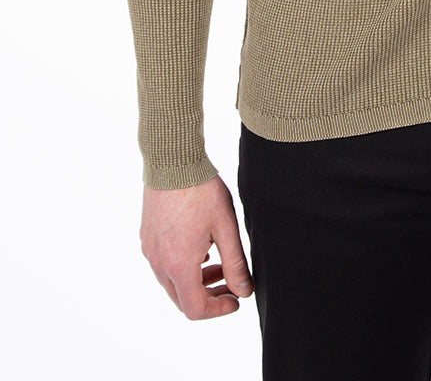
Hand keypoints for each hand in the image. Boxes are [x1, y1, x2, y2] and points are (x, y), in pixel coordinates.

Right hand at [140, 175, 253, 318]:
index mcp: (179, 265)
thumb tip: (244, 290)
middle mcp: (159, 263)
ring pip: (172, 282)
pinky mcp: (147, 237)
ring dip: (196, 280)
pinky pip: (163, 264)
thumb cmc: (201, 191)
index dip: (218, 309)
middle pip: (182, 298)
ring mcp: (150, 250)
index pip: (195, 308)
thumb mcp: (226, 228)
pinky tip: (201, 247)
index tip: (236, 300)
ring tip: (219, 262)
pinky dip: (183, 266)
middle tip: (231, 282)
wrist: (173, 161)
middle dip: (209, 296)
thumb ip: (235, 264)